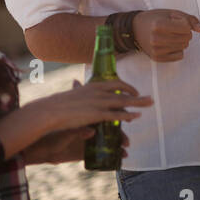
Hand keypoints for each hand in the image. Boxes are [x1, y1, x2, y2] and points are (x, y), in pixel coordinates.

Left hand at [23, 124, 131, 164]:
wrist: (39, 147)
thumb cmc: (51, 133)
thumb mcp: (66, 129)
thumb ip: (78, 130)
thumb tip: (91, 131)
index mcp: (88, 116)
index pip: (108, 113)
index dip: (119, 116)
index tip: (126, 121)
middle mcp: (91, 126)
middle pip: (112, 128)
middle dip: (121, 135)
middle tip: (126, 142)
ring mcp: (90, 139)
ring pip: (110, 141)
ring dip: (119, 145)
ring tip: (124, 152)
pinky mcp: (87, 152)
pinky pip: (103, 154)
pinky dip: (113, 156)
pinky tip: (120, 159)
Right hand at [35, 79, 152, 132]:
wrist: (49, 111)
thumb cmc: (58, 104)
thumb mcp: (72, 93)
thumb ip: (77, 89)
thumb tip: (75, 82)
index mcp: (93, 85)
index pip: (115, 83)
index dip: (127, 87)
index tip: (134, 91)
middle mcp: (99, 92)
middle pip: (123, 91)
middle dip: (138, 95)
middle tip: (150, 98)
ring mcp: (99, 103)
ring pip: (124, 102)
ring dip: (138, 103)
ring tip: (150, 104)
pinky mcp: (97, 114)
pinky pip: (116, 115)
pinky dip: (128, 115)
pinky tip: (136, 116)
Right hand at [132, 9, 199, 62]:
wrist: (136, 28)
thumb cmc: (156, 18)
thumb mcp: (172, 13)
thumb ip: (190, 20)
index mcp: (158, 25)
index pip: (186, 28)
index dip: (185, 23)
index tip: (175, 21)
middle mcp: (155, 38)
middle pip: (187, 38)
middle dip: (185, 33)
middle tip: (173, 29)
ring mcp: (156, 50)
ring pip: (184, 47)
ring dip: (181, 41)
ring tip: (169, 35)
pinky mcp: (157, 58)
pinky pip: (180, 56)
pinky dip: (177, 50)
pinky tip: (168, 44)